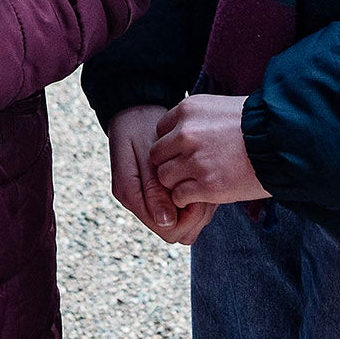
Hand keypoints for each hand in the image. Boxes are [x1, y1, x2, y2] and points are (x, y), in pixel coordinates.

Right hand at [107, 105, 212, 244]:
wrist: (136, 108)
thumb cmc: (140, 126)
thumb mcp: (145, 154)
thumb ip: (154, 188)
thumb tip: (165, 222)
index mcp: (131, 195)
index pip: (170, 231)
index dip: (189, 217)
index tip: (201, 194)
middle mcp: (139, 202)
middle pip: (179, 231)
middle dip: (197, 212)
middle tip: (208, 186)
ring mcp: (149, 198)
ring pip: (184, 221)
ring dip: (198, 203)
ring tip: (205, 178)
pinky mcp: (159, 190)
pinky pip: (183, 206)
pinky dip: (196, 194)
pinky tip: (201, 176)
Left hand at [149, 93, 269, 210]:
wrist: (284, 143)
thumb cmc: (258, 126)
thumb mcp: (221, 109)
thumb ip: (197, 121)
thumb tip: (180, 135)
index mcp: (188, 110)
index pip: (160, 131)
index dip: (173, 145)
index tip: (187, 152)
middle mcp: (185, 133)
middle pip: (157, 155)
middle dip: (171, 164)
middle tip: (189, 171)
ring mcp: (194, 160)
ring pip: (164, 177)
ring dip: (178, 183)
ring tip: (197, 183)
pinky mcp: (206, 185)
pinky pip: (179, 196)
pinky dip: (188, 199)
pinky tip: (203, 194)